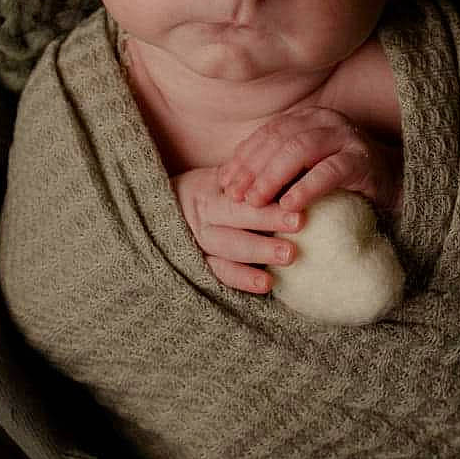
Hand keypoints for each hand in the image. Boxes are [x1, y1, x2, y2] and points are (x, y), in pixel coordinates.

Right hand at [172, 166, 299, 293]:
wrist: (160, 217)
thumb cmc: (204, 197)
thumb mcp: (218, 180)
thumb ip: (248, 180)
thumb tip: (291, 174)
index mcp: (205, 191)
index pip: (238, 195)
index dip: (264, 200)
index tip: (295, 203)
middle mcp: (200, 218)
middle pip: (233, 218)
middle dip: (266, 220)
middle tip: (299, 222)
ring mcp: (196, 245)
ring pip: (227, 249)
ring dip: (258, 252)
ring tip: (289, 255)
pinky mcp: (196, 267)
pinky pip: (220, 273)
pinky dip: (242, 279)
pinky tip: (266, 284)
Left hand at [217, 106, 401, 215]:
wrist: (393, 185)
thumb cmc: (340, 178)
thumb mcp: (303, 169)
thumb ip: (273, 168)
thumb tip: (226, 180)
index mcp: (308, 117)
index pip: (269, 132)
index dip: (244, 156)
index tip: (225, 182)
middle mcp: (326, 120)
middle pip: (280, 138)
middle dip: (253, 167)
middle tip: (235, 194)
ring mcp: (346, 137)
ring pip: (301, 149)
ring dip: (273, 176)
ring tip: (256, 201)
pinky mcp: (362, 160)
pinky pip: (330, 172)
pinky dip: (306, 188)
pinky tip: (289, 205)